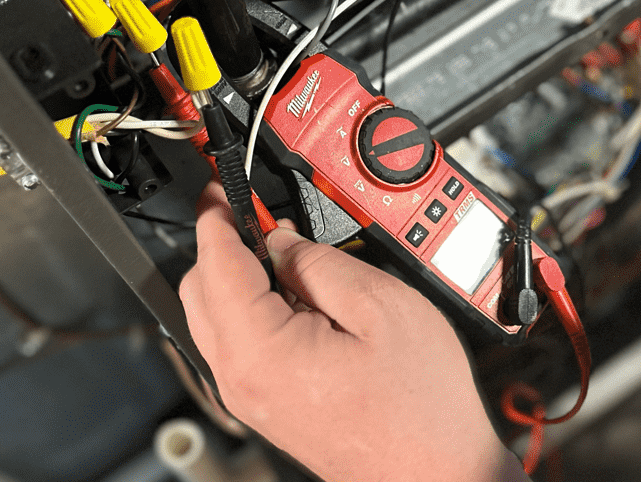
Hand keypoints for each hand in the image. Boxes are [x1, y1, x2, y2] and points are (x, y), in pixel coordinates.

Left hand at [180, 182, 525, 481]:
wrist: (440, 473)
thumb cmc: (420, 407)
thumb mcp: (379, 305)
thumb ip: (318, 262)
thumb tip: (279, 239)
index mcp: (261, 352)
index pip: (214, 264)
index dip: (216, 214)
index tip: (220, 186)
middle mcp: (242, 380)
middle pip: (200, 290)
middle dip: (221, 243)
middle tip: (255, 212)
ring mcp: (252, 397)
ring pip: (215, 317)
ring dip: (236, 274)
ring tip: (284, 250)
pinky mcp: (268, 404)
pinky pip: (239, 341)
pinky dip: (251, 305)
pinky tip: (294, 291)